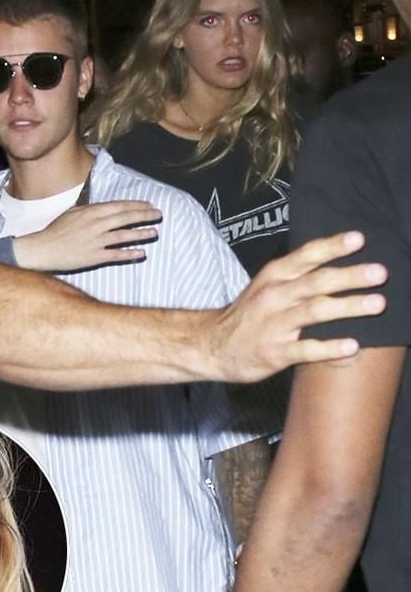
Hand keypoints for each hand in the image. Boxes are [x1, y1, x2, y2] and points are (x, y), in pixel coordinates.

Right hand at [13, 201, 160, 271]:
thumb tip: (104, 207)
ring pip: (125, 236)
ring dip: (142, 233)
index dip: (137, 205)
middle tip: (158, 215)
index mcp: (91, 211)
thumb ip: (90, 209)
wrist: (43, 249)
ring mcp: (96, 241)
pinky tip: (141, 253)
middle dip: (145, 215)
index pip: (120, 206)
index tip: (149, 205)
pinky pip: (117, 255)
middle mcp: (96, 224)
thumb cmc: (56, 231)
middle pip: (126, 218)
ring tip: (154, 232)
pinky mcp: (95, 256)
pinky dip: (130, 254)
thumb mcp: (73, 213)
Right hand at [215, 231, 386, 382]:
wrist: (211, 345)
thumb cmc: (248, 314)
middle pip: (316, 282)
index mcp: (274, 276)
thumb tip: (339, 263)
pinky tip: (352, 345)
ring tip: (377, 303)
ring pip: (314, 311)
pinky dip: (329, 347)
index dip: (332, 246)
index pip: (306, 256)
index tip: (359, 239)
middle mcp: (274, 296)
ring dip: (348, 306)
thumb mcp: (267, 285)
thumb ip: (298, 275)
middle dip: (350, 276)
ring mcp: (274, 324)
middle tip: (380, 272)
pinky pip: (305, 349)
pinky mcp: (274, 352)